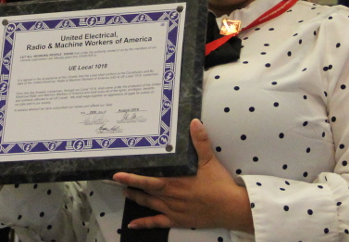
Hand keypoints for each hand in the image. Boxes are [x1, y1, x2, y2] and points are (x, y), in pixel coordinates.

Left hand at [113, 119, 253, 232]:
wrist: (231, 208)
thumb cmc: (220, 184)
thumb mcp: (210, 160)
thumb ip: (200, 142)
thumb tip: (194, 122)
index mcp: (175, 182)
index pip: (149, 179)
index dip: (132, 177)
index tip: (118, 174)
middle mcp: (170, 197)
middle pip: (146, 191)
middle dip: (131, 185)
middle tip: (116, 181)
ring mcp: (173, 211)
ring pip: (149, 205)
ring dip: (136, 199)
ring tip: (125, 193)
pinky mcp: (178, 221)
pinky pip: (158, 223)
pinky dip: (144, 224)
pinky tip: (132, 225)